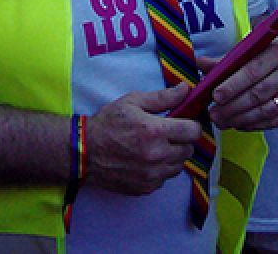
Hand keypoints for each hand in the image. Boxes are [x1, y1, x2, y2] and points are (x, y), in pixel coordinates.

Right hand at [83, 83, 202, 194]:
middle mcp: (157, 155)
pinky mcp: (146, 187)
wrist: (84, 152)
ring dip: (173, 156)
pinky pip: (165, 179)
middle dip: (182, 140)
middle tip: (168, 134)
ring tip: (157, 147)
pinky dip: (161, 170)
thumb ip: (162, 97)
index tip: (183, 123)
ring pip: (179, 166)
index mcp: (155, 131)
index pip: (193, 131)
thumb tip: (186, 89)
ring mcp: (152, 175)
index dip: (191, 125)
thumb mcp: (132, 102)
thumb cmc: (108, 123)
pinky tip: (147, 160)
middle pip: (189, 150)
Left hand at [201, 38, 277, 130]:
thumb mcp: (251, 52)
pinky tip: (239, 124)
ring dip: (240, 119)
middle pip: (258, 94)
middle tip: (214, 114)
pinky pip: (274, 122)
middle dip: (232, 107)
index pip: (252, 72)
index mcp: (276, 54)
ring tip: (222, 122)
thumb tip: (198, 63)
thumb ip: (226, 61)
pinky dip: (254, 125)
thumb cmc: (268, 57)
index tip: (215, 96)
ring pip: (265, 111)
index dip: (232, 86)